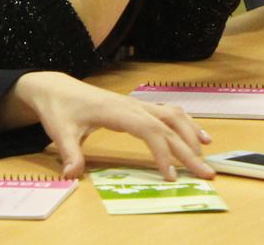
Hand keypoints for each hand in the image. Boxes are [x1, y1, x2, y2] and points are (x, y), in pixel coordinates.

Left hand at [7, 71, 214, 180]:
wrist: (57, 88)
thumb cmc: (61, 109)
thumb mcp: (60, 132)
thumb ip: (69, 153)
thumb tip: (72, 175)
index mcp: (117, 111)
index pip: (149, 130)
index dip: (163, 152)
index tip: (171, 175)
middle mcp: (133, 105)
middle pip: (168, 125)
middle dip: (188, 150)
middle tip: (206, 173)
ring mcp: (137, 104)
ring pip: (172, 116)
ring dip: (191, 133)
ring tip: (205, 155)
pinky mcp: (138, 107)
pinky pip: (168, 112)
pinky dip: (186, 123)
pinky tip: (197, 136)